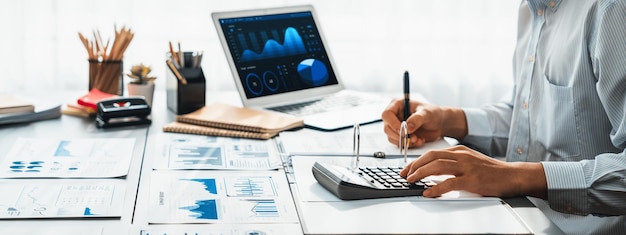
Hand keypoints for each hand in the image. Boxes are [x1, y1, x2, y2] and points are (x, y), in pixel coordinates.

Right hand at [381, 99, 466, 146]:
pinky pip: (399, 143)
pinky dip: (409, 145)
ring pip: (392, 137)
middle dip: (399, 135)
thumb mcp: (427, 113)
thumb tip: (407, 127)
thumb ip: (417, 119)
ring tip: (418, 139)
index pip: (387, 114)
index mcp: (398, 105)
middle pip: (387, 128)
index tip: (401, 130)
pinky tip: (419, 141)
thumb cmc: (434, 113)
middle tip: (411, 138)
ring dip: (404, 141)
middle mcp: (395, 116)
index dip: (392, 123)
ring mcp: (397, 127)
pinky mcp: (401, 136)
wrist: (440, 124)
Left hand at [400, 145, 546, 197]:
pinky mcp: (472, 180)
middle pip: (431, 157)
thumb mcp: (469, 160)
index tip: (407, 168)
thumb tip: (433, 170)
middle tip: (405, 174)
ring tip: (412, 181)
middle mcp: (461, 156)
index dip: (417, 160)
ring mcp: (466, 167)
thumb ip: (453, 162)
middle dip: (414, 166)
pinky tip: (428, 192)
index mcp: (459, 150)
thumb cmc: (491, 171)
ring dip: (421, 174)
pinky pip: (449, 183)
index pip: (432, 153)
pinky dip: (436, 188)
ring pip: (437, 167)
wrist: (512, 176)